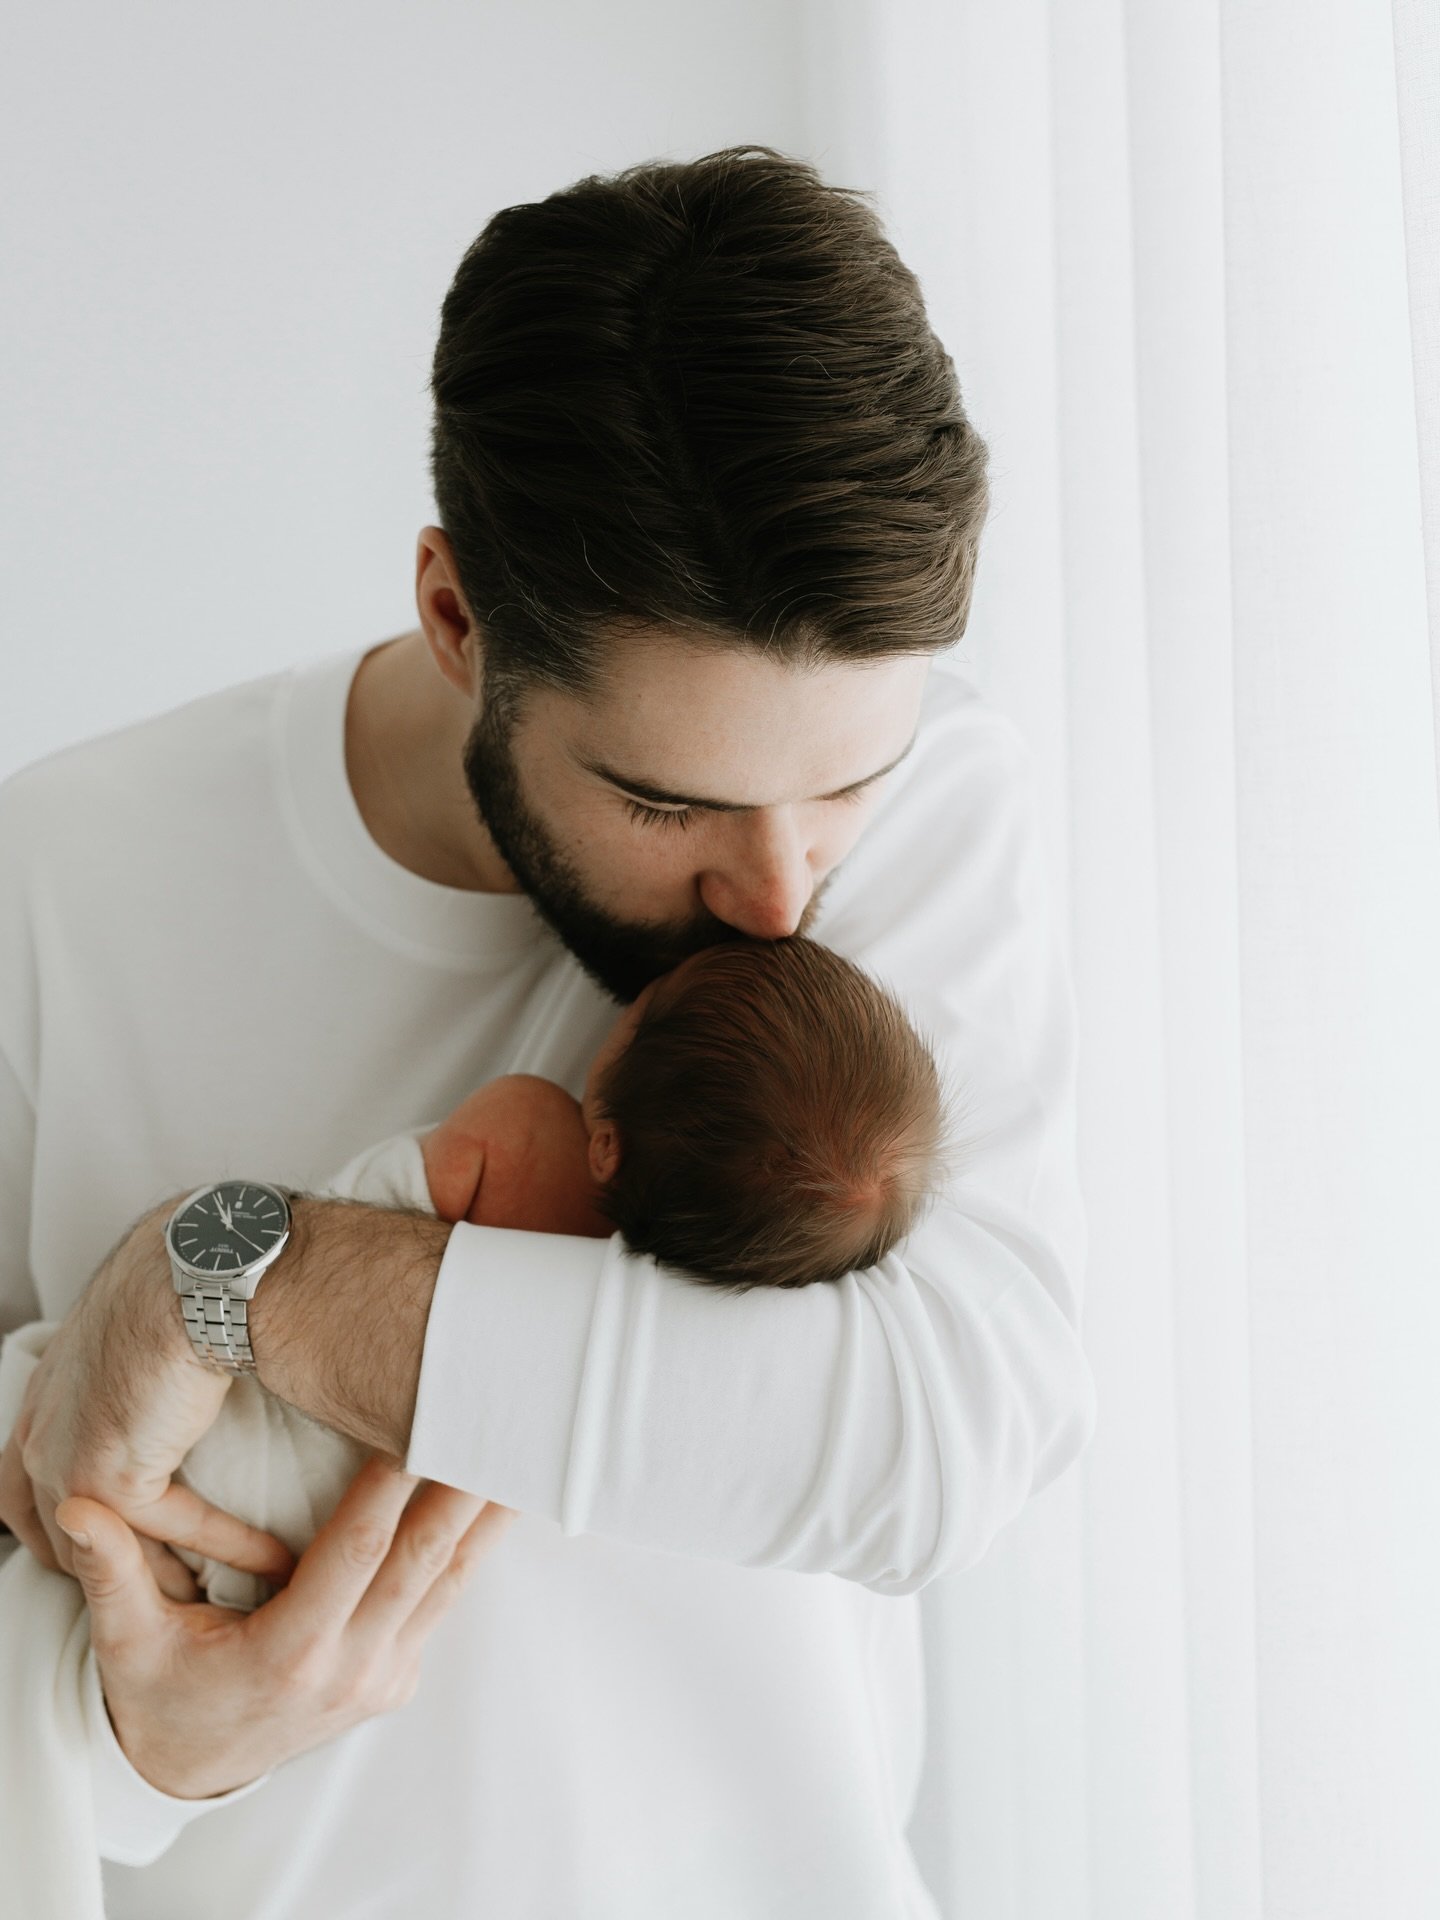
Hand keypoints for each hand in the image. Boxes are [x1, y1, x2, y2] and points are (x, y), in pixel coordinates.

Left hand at [0, 1195, 295, 1595]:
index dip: (71, 1524)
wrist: (198, 1271)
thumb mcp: (148, 1322)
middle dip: (115, 1569)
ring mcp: (63, 1461)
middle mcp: (40, 1431)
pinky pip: (170, 1534)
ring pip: (112, 1550)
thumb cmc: (189, 1275)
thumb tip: (196, 1355)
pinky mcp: (106, 1480)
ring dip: (173, 1577)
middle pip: (57, 1534)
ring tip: (228, 1594)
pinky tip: (274, 1557)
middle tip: (179, 1590)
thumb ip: (147, 1362)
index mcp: (46, 1392)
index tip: (129, 1548)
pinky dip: (226, 1549)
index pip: (25, 1484)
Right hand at [55, 1455, 516, 1796]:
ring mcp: (381, 1677)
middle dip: (464, 1492)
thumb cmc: (159, 1693)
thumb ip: (112, 1571)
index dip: (390, 1492)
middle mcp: (349, 1670)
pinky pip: (442, 1603)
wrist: (191, 1768)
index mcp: (289, 1655)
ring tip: (523, 1453)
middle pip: (421, 1564)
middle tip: (498, 1424)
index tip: (417, 1430)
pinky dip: (470, 1549)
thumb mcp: (127, 1641)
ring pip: (447, 1584)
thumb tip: (80, 1505)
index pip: (355, 1555)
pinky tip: (497, 1501)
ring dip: (486, 1518)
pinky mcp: (397, 1677)